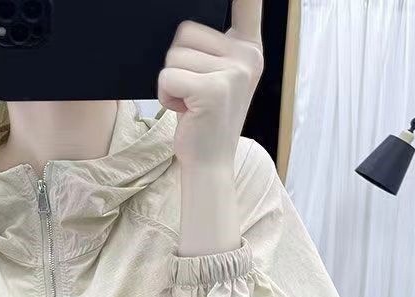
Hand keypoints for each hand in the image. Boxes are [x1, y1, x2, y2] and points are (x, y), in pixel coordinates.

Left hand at [159, 0, 263, 169]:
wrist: (210, 163)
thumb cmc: (205, 121)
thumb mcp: (217, 78)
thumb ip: (213, 48)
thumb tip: (187, 29)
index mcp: (249, 48)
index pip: (248, 2)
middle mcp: (247, 56)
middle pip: (185, 32)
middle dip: (177, 63)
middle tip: (192, 91)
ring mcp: (234, 72)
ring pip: (173, 55)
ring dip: (170, 82)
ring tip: (189, 102)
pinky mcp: (214, 89)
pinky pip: (168, 75)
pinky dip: (166, 95)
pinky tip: (184, 110)